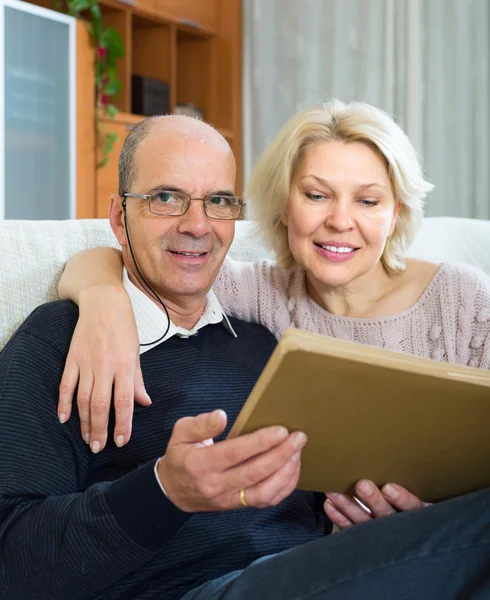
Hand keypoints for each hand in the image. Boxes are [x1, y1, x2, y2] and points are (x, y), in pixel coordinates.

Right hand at [58, 284, 150, 451]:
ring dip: (84, 421)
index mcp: (125, 365)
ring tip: (86, 438)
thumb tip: (144, 403)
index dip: (123, 424)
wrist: (103, 303)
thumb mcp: (137, 353)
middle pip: (101, 405)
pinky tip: (64, 418)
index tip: (121, 441)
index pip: (124, 401)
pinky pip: (66, 385)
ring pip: (83, 399)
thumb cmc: (124, 327)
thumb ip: (138, 380)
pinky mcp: (72, 358)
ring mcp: (87, 362)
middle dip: (100, 430)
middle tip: (98, 447)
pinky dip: (64, 402)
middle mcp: (105, 366)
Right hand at [158, 409, 307, 511]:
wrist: (171, 491)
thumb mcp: (180, 433)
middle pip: (255, 472)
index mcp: (200, 464)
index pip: (235, 453)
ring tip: (297, 452)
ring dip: (286, 473)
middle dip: (281, 454)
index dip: (260, 442)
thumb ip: (200, 424)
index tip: (281, 430)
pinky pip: (266, 501)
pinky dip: (284, 486)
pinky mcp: (238, 506)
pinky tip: (291, 469)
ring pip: (264, 492)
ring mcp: (228, 499)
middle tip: (299, 438)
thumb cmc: (180, 456)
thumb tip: (221, 416)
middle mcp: (216, 485)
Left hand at [324, 479, 430, 529]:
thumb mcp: (412, 487)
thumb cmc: (403, 498)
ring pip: (365, 521)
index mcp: (414, 511)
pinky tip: (329, 505)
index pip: (412, 507)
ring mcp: (380, 534)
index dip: (402, 498)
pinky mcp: (364, 538)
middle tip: (361, 485)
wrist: (399, 527)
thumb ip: (402, 476)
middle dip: (373, 500)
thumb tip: (387, 453)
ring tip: (335, 492)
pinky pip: (351, 529)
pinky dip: (340, 517)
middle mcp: (398, 524)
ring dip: (349, 506)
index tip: (389, 488)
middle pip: (386, 514)